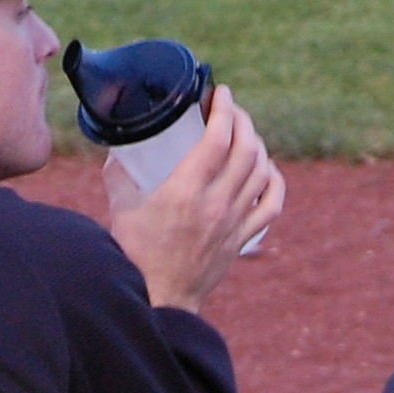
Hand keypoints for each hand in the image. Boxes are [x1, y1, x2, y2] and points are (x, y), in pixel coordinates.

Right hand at [105, 84, 285, 314]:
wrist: (160, 299)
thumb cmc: (137, 255)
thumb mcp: (121, 209)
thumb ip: (119, 175)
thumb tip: (119, 152)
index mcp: (185, 192)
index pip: (217, 138)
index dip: (223, 109)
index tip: (220, 93)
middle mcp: (216, 204)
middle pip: (246, 148)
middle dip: (242, 120)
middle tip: (230, 110)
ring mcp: (234, 222)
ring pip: (262, 171)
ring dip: (256, 144)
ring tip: (244, 133)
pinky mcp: (242, 238)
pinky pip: (272, 203)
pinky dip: (274, 180)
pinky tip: (265, 169)